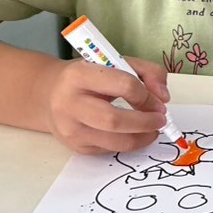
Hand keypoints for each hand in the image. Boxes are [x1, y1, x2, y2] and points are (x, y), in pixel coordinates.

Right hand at [44, 57, 169, 153]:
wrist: (48, 94)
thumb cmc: (87, 77)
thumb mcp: (115, 62)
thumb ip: (147, 71)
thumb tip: (163, 97)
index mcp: (79, 75)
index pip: (125, 86)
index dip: (148, 96)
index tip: (159, 101)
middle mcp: (69, 104)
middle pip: (115, 120)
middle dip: (146, 122)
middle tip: (160, 120)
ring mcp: (70, 129)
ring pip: (116, 142)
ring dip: (143, 138)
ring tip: (152, 130)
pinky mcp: (76, 146)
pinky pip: (110, 150)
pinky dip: (128, 143)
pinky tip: (131, 133)